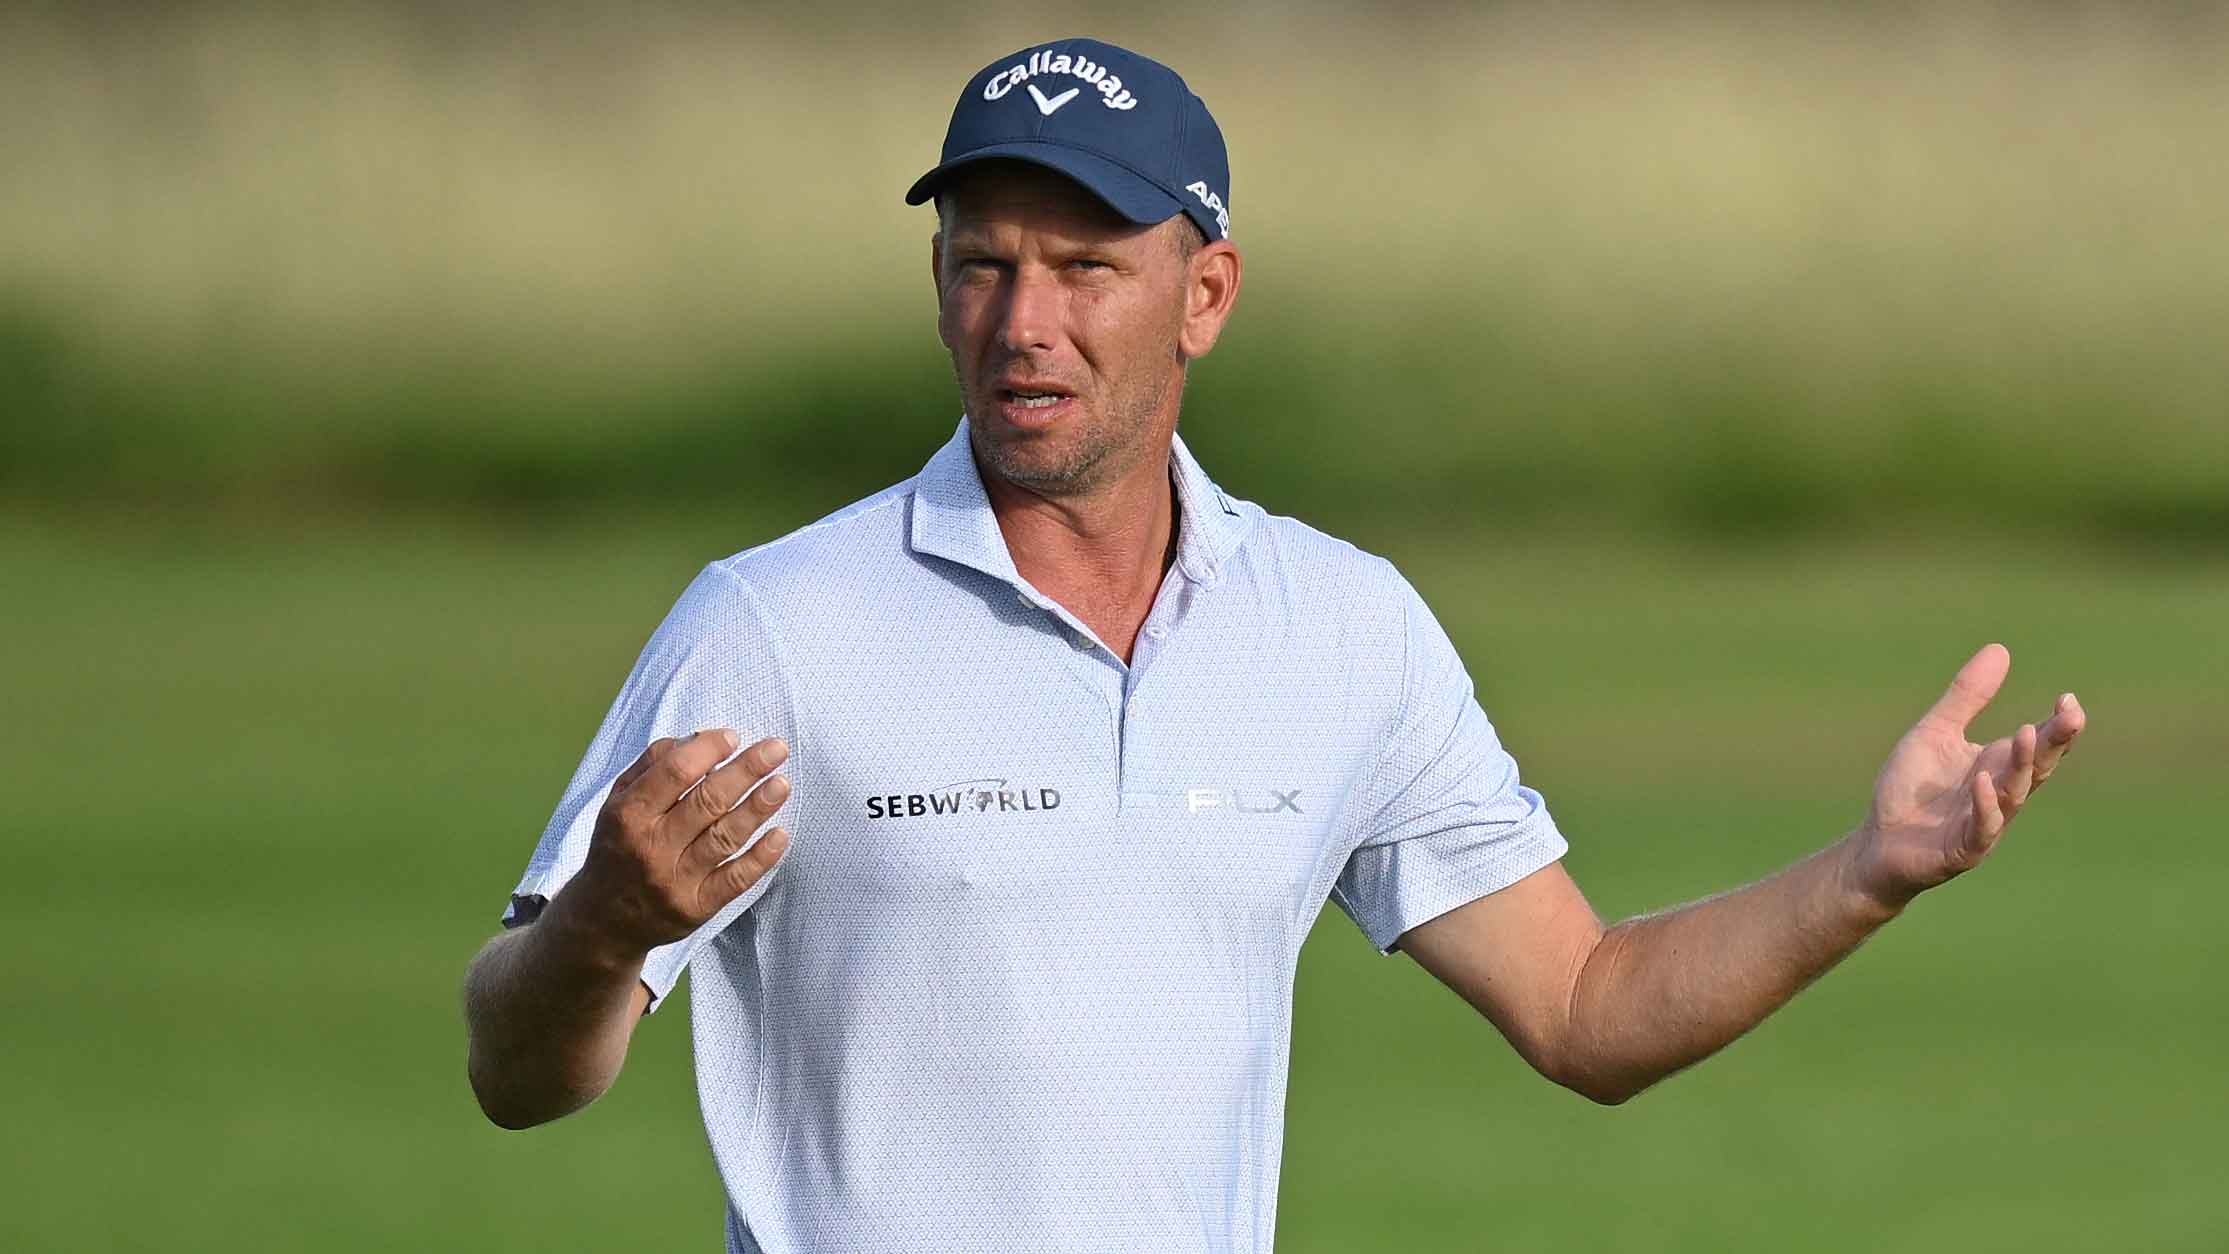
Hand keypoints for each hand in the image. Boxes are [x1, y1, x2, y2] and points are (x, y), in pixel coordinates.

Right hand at [562, 730, 793, 954]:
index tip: (733, 737)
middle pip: (707, 801)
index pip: (675, 773)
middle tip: (777, 749)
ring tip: (781, 784)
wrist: (604, 921)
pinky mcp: (696, 908)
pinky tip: (780, 834)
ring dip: (758, 808)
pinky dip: (761, 857)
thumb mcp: (617, 802)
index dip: (709, 750)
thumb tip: (697, 738)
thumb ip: (651, 766)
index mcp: (629, 815)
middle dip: (747, 770)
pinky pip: (734, 880)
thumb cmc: (618, 847)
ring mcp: (675, 880)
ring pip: (724, 837)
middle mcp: (651, 847)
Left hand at [1848, 644, 2085, 910]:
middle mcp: (2001, 794)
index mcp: (1998, 765)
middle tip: (2071, 714)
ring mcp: (1985, 823)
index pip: (2040, 744)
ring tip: (2023, 733)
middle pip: (2038, 766)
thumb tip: (2000, 649)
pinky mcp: (1963, 848)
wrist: (1878, 841)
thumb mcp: (1936, 732)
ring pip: (2014, 794)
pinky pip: (1981, 828)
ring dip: (2021, 766)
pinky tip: (1982, 780)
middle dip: (2055, 742)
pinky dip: (1985, 805)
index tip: (2069, 700)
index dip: (2058, 725)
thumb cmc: (1911, 788)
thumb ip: (1966, 697)